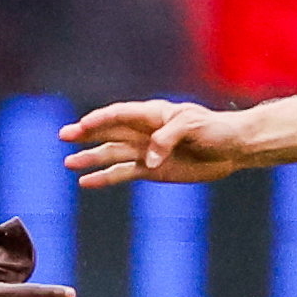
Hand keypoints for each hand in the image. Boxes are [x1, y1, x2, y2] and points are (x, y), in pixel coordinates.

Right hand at [60, 100, 240, 187]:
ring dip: (90, 158)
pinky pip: (122, 173)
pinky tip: (86, 182)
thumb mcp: (193, 126)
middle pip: (108, 132)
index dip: (101, 119)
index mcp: (153, 114)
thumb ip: (167, 138)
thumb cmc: (214, 129)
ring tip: (69, 163)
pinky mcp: (151, 170)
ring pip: (111, 154)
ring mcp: (145, 152)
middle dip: (86, 134)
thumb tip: (147, 160)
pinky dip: (104, 178)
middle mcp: (144, 131)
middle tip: (64, 136)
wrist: (232, 149)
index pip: (120, 114)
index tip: (83, 126)